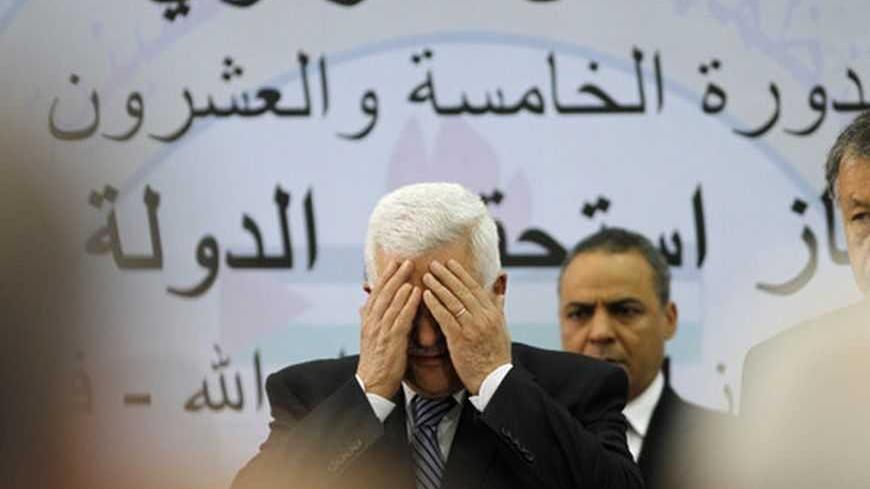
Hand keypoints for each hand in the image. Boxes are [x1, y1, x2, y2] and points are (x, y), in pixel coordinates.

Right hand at [356, 260, 421, 397]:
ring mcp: (381, 330)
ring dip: (401, 283)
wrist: (372, 383)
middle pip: (383, 293)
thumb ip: (368, 320)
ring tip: (411, 269)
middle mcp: (372, 322)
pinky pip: (401, 317)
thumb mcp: (368, 337)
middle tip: (404, 259)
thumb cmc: (375, 361)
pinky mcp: (392, 340)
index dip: (384, 277)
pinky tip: (416, 292)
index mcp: (367, 320)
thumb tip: (363, 307)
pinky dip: (408, 303)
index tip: (392, 263)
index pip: (376, 293)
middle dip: (394, 275)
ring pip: (391, 301)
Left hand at [422, 259, 510, 394]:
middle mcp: (484, 317)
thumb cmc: (496, 356)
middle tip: (434, 264)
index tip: (451, 263)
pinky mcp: (460, 339)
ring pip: (453, 301)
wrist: (494, 380)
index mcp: (493, 313)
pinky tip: (425, 295)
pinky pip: (445, 317)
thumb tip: (499, 290)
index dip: (461, 274)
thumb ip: (498, 307)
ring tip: (426, 276)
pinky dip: (435, 304)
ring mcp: (472, 327)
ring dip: (438, 286)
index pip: (475, 287)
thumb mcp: (502, 328)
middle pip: (462, 290)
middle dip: (447, 275)